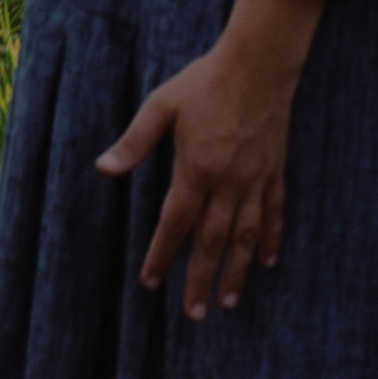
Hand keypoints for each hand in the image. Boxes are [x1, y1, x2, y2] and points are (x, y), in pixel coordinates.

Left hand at [95, 0, 328, 316]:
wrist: (259, 63)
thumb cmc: (205, 81)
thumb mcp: (161, 106)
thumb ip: (133, 142)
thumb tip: (102, 168)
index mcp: (196, 169)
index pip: (174, 224)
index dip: (161, 255)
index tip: (149, 282)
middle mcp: (227, 182)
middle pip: (211, 242)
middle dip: (200, 280)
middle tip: (193, 315)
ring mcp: (255, 179)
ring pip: (245, 237)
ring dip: (236, 271)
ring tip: (228, 302)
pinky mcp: (275, 171)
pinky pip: (273, 213)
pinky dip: (270, 238)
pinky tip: (266, 261)